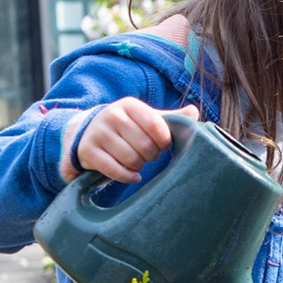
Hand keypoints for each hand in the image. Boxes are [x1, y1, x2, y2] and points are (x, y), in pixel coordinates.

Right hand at [66, 99, 198, 183]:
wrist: (89, 132)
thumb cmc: (127, 127)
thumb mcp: (146, 118)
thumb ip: (170, 117)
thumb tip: (194, 112)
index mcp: (129, 105)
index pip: (156, 125)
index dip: (164, 140)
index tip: (163, 145)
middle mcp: (111, 116)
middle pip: (145, 145)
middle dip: (152, 156)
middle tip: (149, 155)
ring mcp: (98, 134)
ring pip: (130, 159)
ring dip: (139, 166)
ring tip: (138, 162)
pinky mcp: (88, 152)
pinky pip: (114, 170)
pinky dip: (127, 177)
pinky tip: (132, 175)